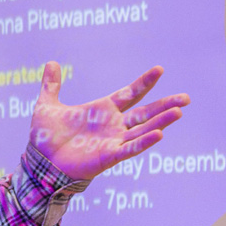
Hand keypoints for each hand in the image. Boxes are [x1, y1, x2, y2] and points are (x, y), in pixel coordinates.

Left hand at [29, 61, 188, 181]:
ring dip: (161, 122)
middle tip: (186, 98)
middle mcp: (113, 125)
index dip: (144, 82)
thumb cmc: (45, 138)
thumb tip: (52, 63)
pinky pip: (130, 149)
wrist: (39, 163)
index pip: (130, 93)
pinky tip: (159, 134)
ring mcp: (113, 141)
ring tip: (178, 112)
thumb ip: (51, 85)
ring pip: (143, 130)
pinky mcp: (109, 156)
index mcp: (103, 110)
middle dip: (165, 105)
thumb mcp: (47, 106)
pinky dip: (144, 142)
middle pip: (145, 113)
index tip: (159, 69)